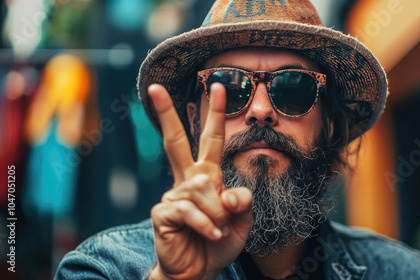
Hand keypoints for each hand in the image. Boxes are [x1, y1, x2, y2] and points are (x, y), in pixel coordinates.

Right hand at [147, 83, 252, 279]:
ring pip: (201, 187)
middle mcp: (188, 180)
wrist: (200, 271)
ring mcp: (173, 195)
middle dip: (167, 113)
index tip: (218, 86)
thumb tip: (226, 192)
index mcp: (207, 176)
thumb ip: (242, 202)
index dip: (215, 114)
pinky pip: (190, 210)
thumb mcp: (242, 220)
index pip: (211, 140)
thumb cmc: (219, 242)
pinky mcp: (163, 212)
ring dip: (218, 213)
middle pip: (174, 141)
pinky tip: (210, 234)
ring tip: (218, 230)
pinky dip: (207, 225)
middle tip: (155, 88)